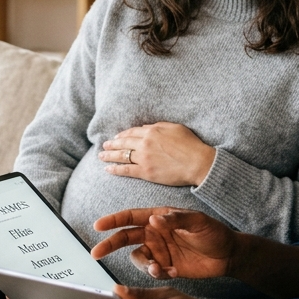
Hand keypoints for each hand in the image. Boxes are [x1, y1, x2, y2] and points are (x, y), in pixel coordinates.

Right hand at [93, 207, 239, 279]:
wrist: (228, 255)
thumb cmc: (214, 233)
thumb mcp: (198, 222)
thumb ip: (175, 219)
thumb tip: (154, 219)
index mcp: (159, 218)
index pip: (131, 217)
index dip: (113, 220)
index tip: (98, 226)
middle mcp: (155, 234)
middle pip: (125, 237)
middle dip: (109, 244)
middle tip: (96, 253)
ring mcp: (159, 251)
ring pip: (138, 259)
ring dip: (144, 266)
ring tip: (160, 269)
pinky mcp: (166, 267)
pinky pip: (152, 272)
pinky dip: (157, 273)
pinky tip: (173, 272)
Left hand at [98, 122, 216, 186]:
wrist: (197, 162)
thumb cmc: (190, 144)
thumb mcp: (175, 128)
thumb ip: (158, 126)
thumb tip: (146, 128)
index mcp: (152, 131)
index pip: (132, 132)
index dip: (123, 135)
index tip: (117, 137)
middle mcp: (145, 143)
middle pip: (123, 143)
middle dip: (112, 144)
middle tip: (104, 145)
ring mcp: (144, 158)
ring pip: (121, 156)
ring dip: (109, 155)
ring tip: (101, 156)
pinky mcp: (145, 172)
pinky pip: (126, 170)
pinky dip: (115, 169)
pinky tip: (108, 169)